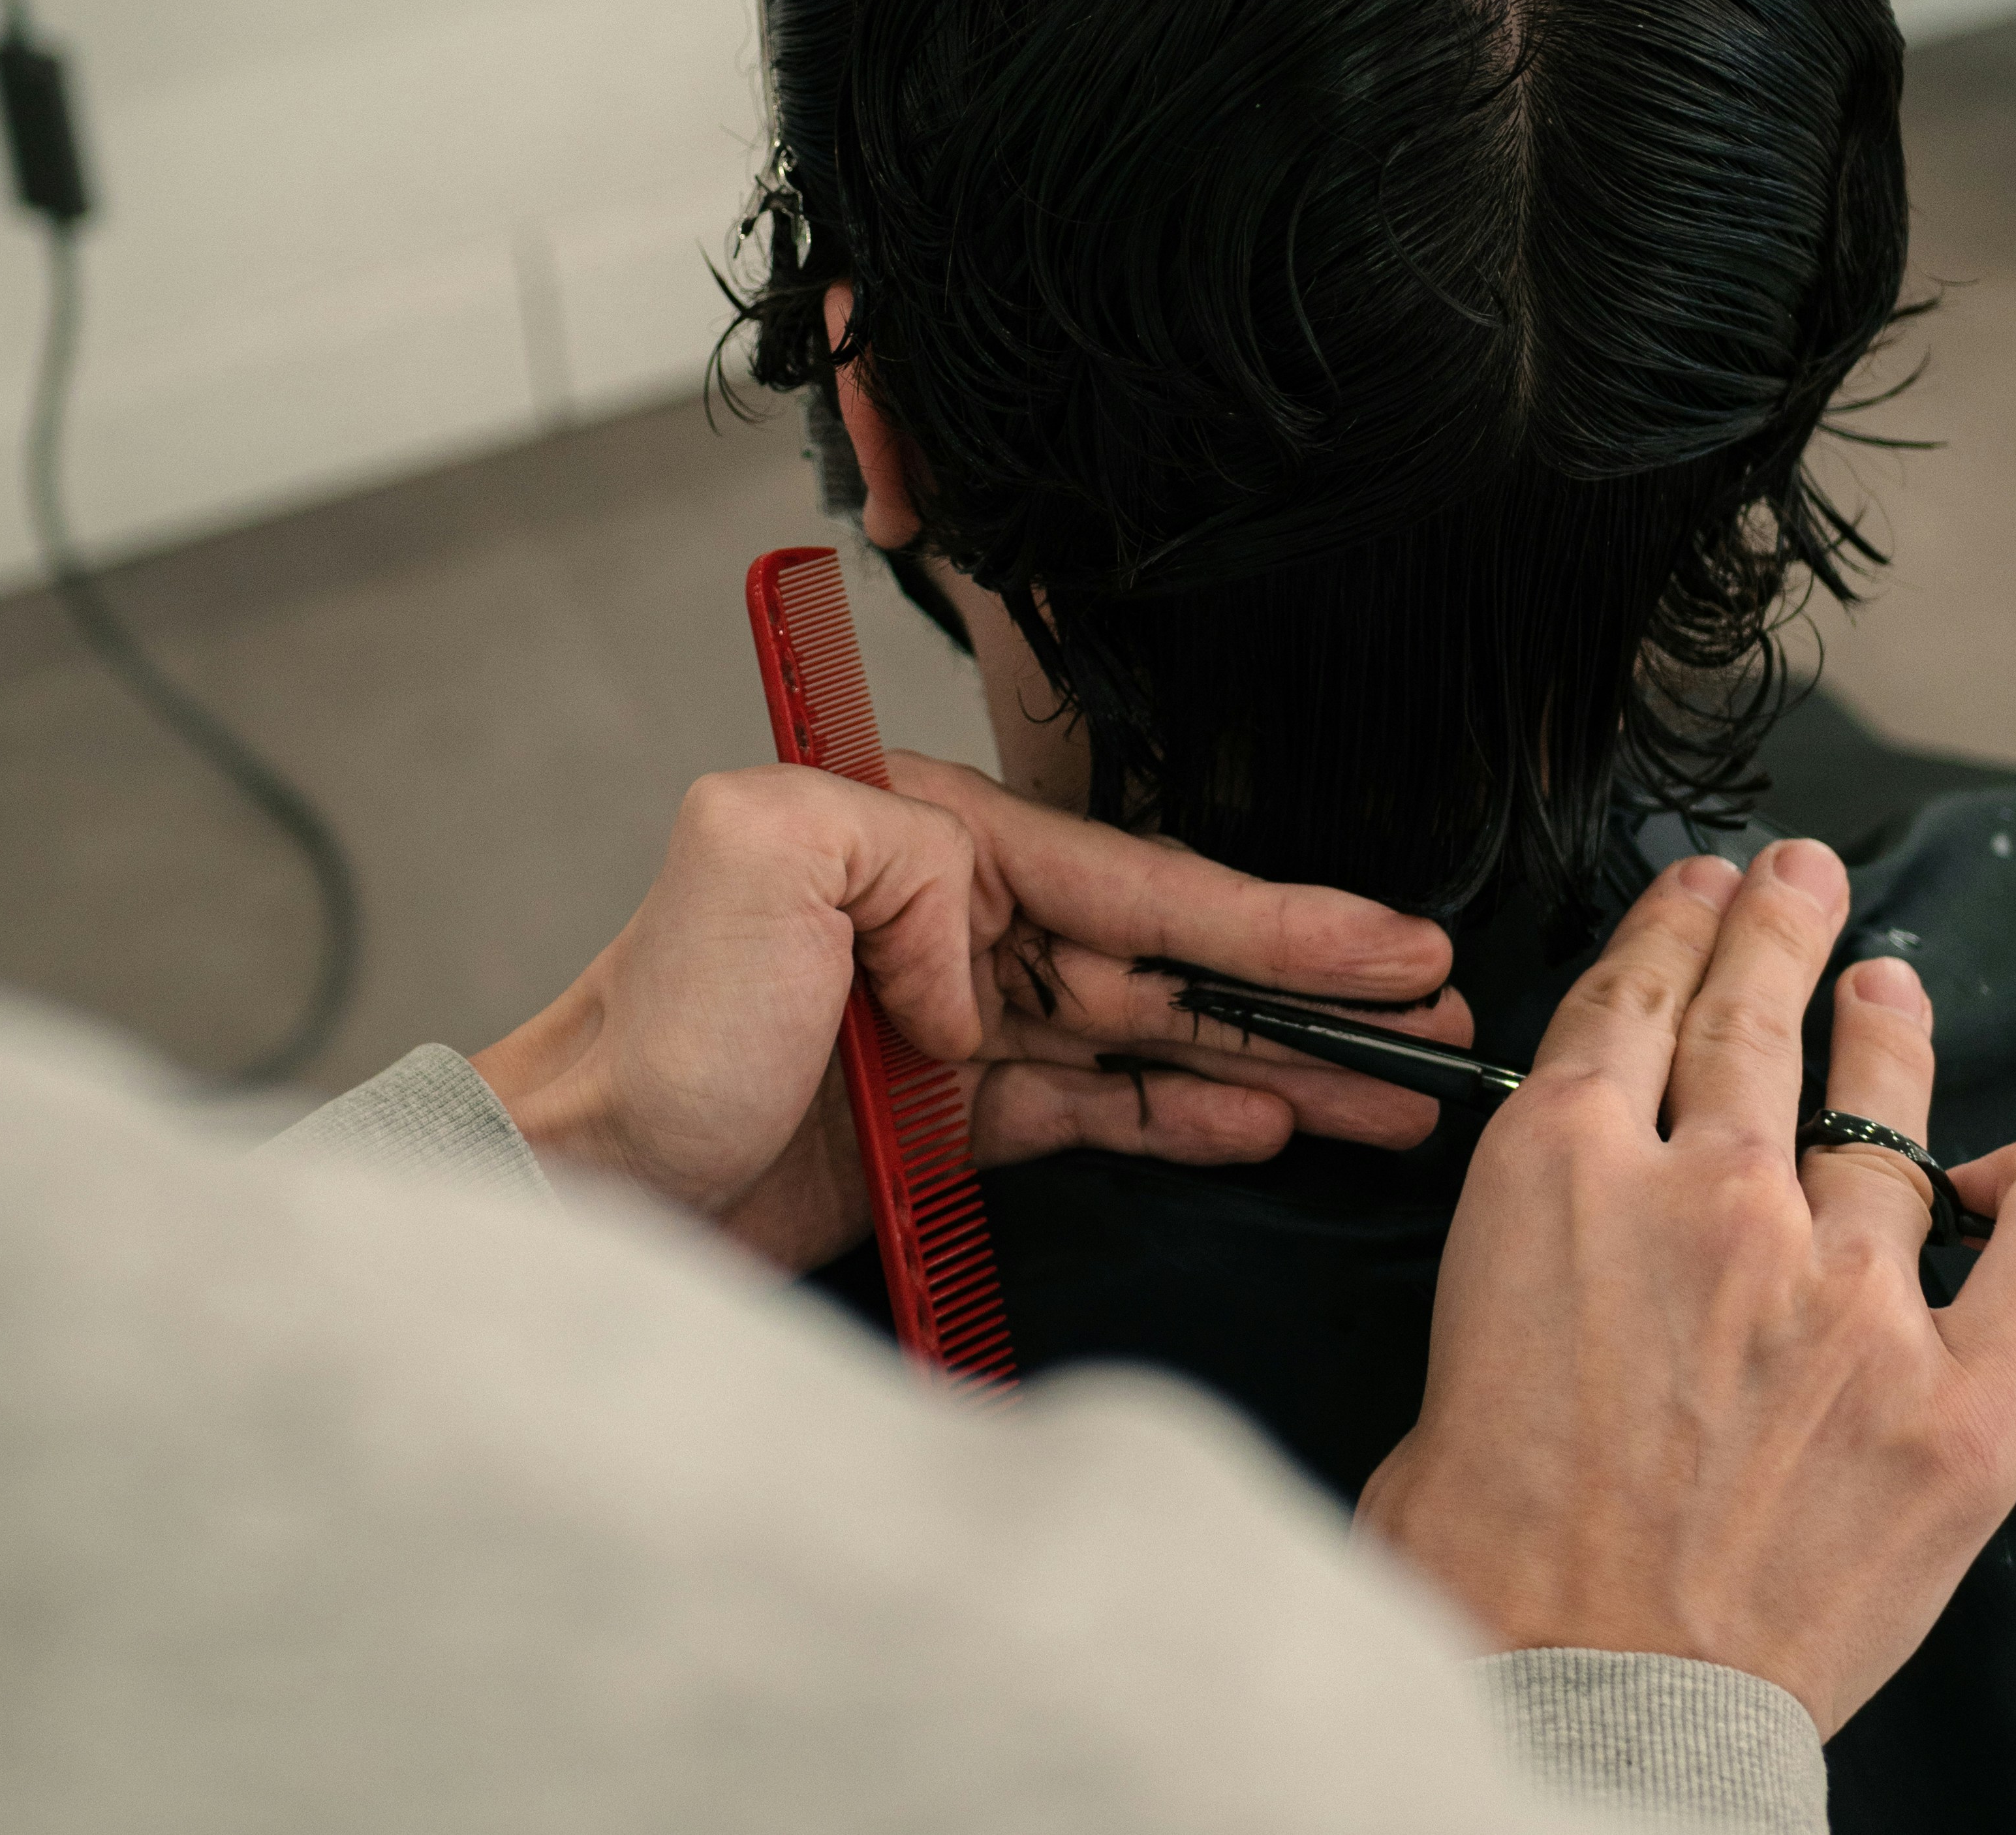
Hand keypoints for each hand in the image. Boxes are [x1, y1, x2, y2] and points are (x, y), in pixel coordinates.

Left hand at [471, 752, 1469, 1271]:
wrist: (587, 1177)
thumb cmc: (653, 1027)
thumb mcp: (752, 853)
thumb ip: (899, 852)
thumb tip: (985, 943)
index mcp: (925, 838)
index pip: (1136, 878)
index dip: (1272, 919)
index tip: (1383, 945)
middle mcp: (952, 918)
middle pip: (1167, 953)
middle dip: (1306, 984)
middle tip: (1428, 1013)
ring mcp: (958, 1021)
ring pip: (1152, 1034)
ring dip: (1272, 1059)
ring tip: (1387, 1086)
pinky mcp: (950, 1115)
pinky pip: (1098, 1103)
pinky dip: (1187, 1111)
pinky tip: (1267, 1120)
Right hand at [1359, 838, 2015, 1736]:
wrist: (1571, 1681)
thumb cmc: (1489, 1532)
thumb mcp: (1466, 1299)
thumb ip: (1554, 1215)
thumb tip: (1612, 1185)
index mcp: (1569, 1165)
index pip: (1636, 1000)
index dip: (1673, 929)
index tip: (1699, 894)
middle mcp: (1713, 1198)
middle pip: (1751, 1021)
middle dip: (1775, 931)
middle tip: (1795, 881)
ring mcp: (1846, 1296)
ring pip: (1877, 1119)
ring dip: (1885, 1034)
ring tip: (1889, 984)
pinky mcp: (1955, 1407)